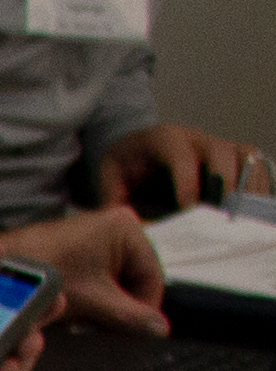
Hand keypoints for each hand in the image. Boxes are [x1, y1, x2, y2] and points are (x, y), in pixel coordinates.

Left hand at [0, 204, 167, 336]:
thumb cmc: (45, 276)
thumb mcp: (95, 301)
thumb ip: (132, 316)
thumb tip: (164, 329)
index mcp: (128, 229)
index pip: (153, 276)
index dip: (145, 308)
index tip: (131, 331)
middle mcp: (117, 224)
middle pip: (135, 277)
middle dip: (121, 305)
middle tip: (99, 326)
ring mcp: (97, 233)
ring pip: (116, 279)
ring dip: (105, 303)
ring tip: (82, 318)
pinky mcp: (80, 244)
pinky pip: (99, 274)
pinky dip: (91, 294)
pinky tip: (74, 307)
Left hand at [90, 122, 262, 216]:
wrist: (139, 155)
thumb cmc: (126, 171)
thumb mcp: (111, 183)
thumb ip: (115, 204)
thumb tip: (127, 232)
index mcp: (163, 139)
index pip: (179, 156)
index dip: (186, 182)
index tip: (188, 211)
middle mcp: (196, 138)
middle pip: (219, 153)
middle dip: (222, 185)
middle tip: (222, 218)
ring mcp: (220, 145)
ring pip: (245, 159)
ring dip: (246, 189)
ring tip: (243, 220)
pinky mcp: (237, 157)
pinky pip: (258, 166)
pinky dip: (259, 189)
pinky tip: (253, 215)